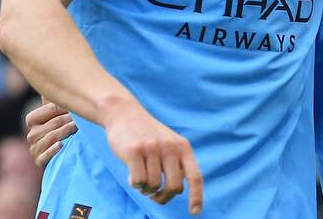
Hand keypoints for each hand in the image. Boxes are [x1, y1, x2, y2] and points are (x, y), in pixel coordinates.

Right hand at [25, 100, 76, 167]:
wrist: (77, 147)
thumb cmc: (71, 122)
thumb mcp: (64, 109)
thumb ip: (56, 98)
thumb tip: (53, 76)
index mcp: (35, 121)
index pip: (34, 116)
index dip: (52, 112)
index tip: (70, 109)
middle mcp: (32, 135)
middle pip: (42, 127)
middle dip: (62, 122)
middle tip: (78, 120)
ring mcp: (35, 149)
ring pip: (46, 139)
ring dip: (62, 133)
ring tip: (75, 129)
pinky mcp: (40, 162)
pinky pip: (42, 157)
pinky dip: (52, 150)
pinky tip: (62, 145)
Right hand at [102, 98, 202, 213]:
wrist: (125, 114)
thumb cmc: (147, 135)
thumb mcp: (169, 144)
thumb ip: (177, 164)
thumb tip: (178, 190)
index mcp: (183, 147)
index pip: (195, 176)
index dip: (196, 196)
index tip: (195, 212)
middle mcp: (170, 147)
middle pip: (174, 187)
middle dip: (163, 197)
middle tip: (154, 195)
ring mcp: (152, 148)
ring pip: (154, 186)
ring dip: (146, 189)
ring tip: (141, 178)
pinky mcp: (134, 151)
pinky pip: (138, 182)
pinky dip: (135, 184)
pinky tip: (131, 175)